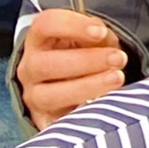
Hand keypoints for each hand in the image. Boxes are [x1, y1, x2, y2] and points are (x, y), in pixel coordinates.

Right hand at [16, 8, 126, 130]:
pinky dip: (81, 115)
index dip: (73, 26)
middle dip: (87, 61)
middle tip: (118, 59)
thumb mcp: (89, 38)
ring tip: (117, 79)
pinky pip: (57, 122)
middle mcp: (30, 66)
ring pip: (50, 95)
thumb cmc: (81, 52)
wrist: (66, 84)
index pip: (46, 25)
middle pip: (47, 63)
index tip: (101, 31)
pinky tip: (103, 106)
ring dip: (87, 87)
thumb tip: (105, 40)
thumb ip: (98, 37)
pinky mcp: (43, 119)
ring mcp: (34, 95)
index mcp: (38, 38)